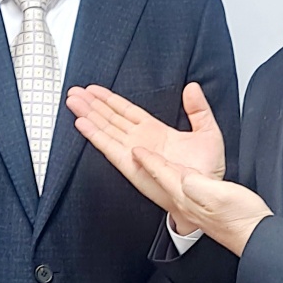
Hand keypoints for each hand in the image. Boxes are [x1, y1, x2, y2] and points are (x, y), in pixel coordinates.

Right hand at [67, 81, 224, 232]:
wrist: (204, 194)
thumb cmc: (207, 170)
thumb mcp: (208, 132)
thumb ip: (199, 109)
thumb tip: (193, 88)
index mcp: (156, 130)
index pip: (127, 110)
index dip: (110, 99)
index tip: (94, 89)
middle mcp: (140, 140)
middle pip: (110, 117)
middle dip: (92, 104)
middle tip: (76, 92)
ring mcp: (132, 151)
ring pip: (105, 128)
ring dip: (88, 114)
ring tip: (73, 102)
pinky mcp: (129, 163)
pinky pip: (108, 146)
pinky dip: (94, 134)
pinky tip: (82, 123)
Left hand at [129, 147, 272, 256]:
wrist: (254, 237)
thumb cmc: (239, 218)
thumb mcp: (216, 194)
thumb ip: (196, 182)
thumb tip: (182, 172)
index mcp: (186, 195)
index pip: (161, 173)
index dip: (148, 160)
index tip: (136, 149)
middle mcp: (186, 202)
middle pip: (159, 178)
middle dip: (146, 165)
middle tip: (135, 154)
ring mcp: (194, 206)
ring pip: (169, 183)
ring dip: (158, 170)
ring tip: (149, 163)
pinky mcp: (205, 207)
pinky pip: (181, 187)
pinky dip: (174, 177)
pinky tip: (179, 176)